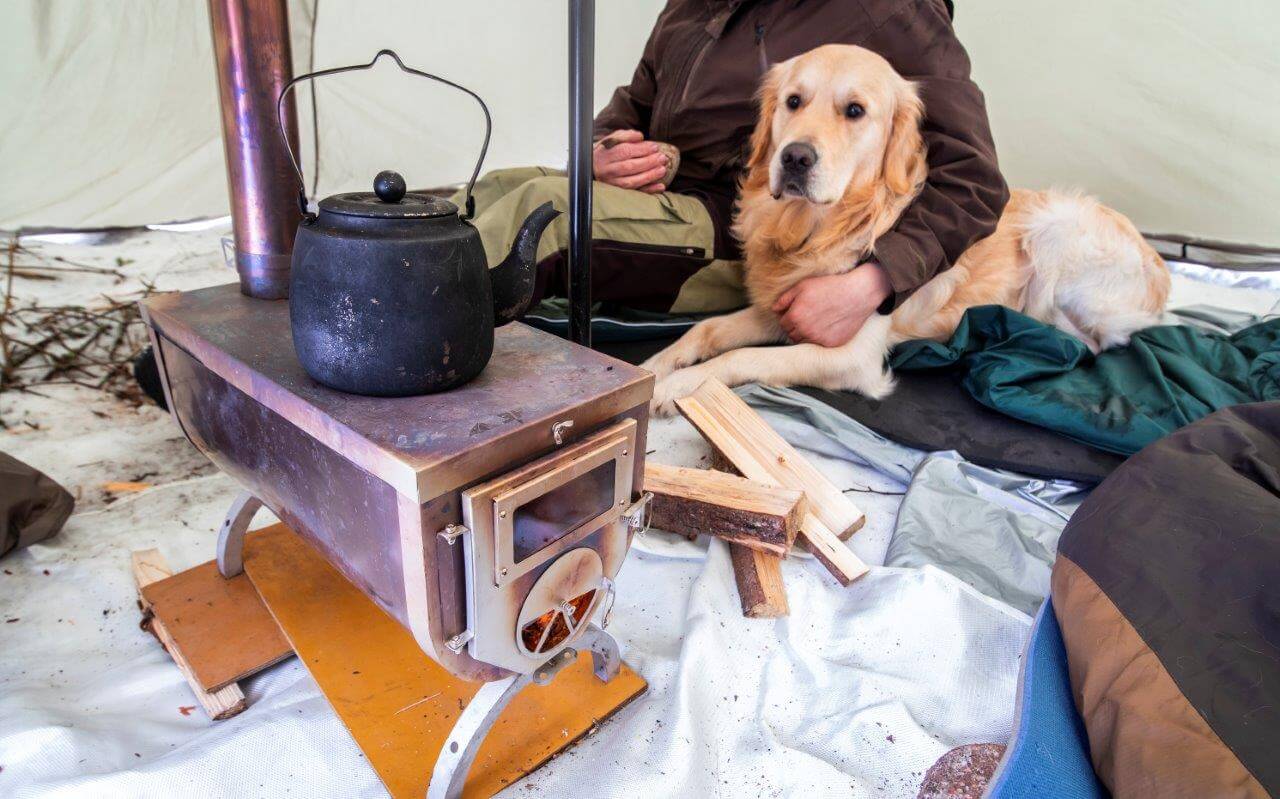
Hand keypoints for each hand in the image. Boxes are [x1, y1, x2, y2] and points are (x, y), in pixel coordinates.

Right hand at [593, 130, 668, 192]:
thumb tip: (640, 137)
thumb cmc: (607, 152)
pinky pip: (635, 193)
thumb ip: (625, 136)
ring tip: (663, 169)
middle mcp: (607, 171)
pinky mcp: (618, 194)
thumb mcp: (612, 140)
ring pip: (632, 182)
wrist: (592, 168)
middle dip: (648, 162)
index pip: (624, 152)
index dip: (641, 149)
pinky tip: (661, 186)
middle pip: (629, 167)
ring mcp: (612, 184)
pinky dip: (649, 191)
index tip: (655, 147)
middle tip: (662, 158)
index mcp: (605, 155)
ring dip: (649, 176)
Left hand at [773, 262, 892, 346]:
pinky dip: (820, 338)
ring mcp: (819, 339)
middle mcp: (805, 331)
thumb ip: (785, 299)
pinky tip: (827, 326)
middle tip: (808, 315)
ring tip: (816, 321)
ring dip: (806, 334)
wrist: (857, 293)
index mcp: (795, 316)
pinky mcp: (831, 344)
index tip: (798, 310)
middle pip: (791, 334)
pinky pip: (819, 345)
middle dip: (795, 326)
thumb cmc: (830, 286)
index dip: (789, 316)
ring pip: (804, 341)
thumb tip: (774, 310)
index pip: (783, 323)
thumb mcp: (803, 286)